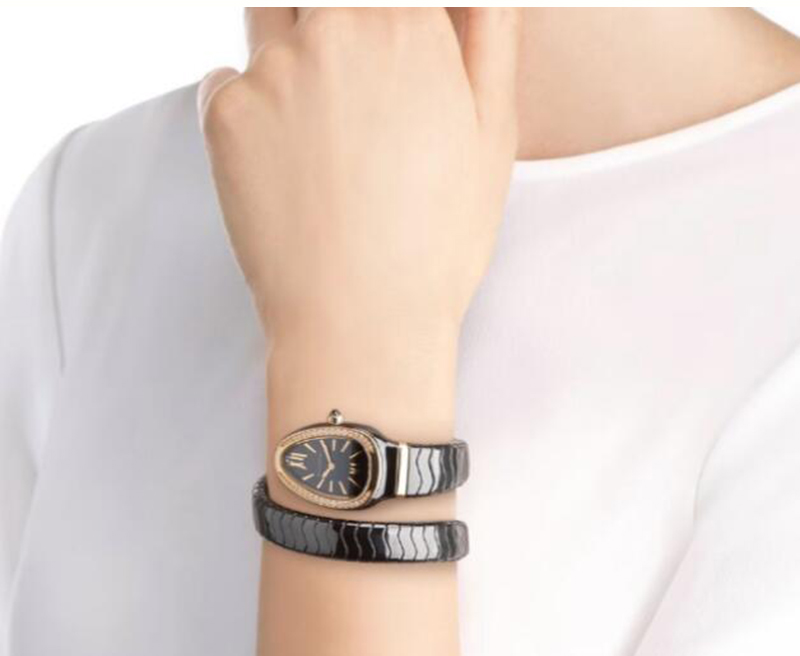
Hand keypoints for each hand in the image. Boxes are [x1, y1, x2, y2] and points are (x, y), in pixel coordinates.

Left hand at [198, 9, 517, 344]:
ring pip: (268, 21)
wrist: (362, 321)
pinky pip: (225, 83)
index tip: (382, 68)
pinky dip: (249, 112)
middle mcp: (334, 27)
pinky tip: (285, 170)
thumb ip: (489, 32)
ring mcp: (271, 68)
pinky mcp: (224, 113)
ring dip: (289, 55)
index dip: (380, 21)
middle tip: (349, 97)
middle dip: (332, 26)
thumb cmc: (437, 242)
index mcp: (406, 25)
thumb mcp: (493, 133)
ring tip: (320, 133)